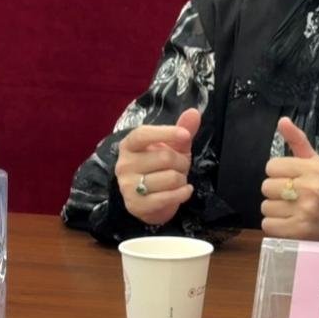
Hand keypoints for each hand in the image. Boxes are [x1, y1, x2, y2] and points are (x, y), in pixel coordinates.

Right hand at [115, 108, 199, 225]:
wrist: (150, 200)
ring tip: (178, 180)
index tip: (185, 135)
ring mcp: (127, 186)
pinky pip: (168, 197)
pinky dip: (183, 194)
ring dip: (182, 179)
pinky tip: (184, 191)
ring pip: (170, 178)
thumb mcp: (173, 146)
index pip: (143, 134)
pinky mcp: (136, 205)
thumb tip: (194, 112)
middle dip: (182, 162)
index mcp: (130, 145)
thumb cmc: (161, 167)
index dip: (165, 133)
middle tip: (181, 166)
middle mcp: (124, 164)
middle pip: (165, 157)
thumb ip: (183, 129)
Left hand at [260, 117, 318, 241]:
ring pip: (265, 206)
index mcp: (315, 168)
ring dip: (275, 209)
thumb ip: (297, 140)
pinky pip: (267, 224)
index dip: (279, 172)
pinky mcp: (297, 232)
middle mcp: (311, 189)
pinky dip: (274, 225)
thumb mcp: (313, 162)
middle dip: (275, 191)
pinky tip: (289, 222)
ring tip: (291, 210)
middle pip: (266, 186)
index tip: (293, 178)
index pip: (271, 166)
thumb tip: (282, 120)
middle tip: (292, 196)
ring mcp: (305, 212)